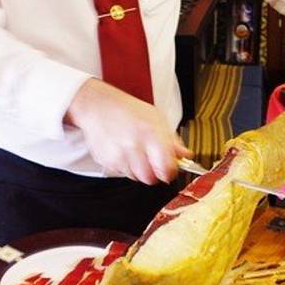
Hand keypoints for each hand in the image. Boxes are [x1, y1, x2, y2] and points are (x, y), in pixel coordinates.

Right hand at [66, 79, 191, 184]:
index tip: (170, 169)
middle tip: (154, 162)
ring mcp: (117, 155)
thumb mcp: (156, 118)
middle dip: (155, 173)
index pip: (165, 169)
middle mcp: (133, 145)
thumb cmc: (129, 110)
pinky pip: (122, 173)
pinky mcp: (106, 161)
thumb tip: (186, 155)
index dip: (170, 172)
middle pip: (150, 178)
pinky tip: (125, 151)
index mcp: (149, 133)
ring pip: (136, 177)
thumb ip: (172, 140)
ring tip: (137, 153)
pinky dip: (126, 166)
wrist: (98, 105)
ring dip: (140, 170)